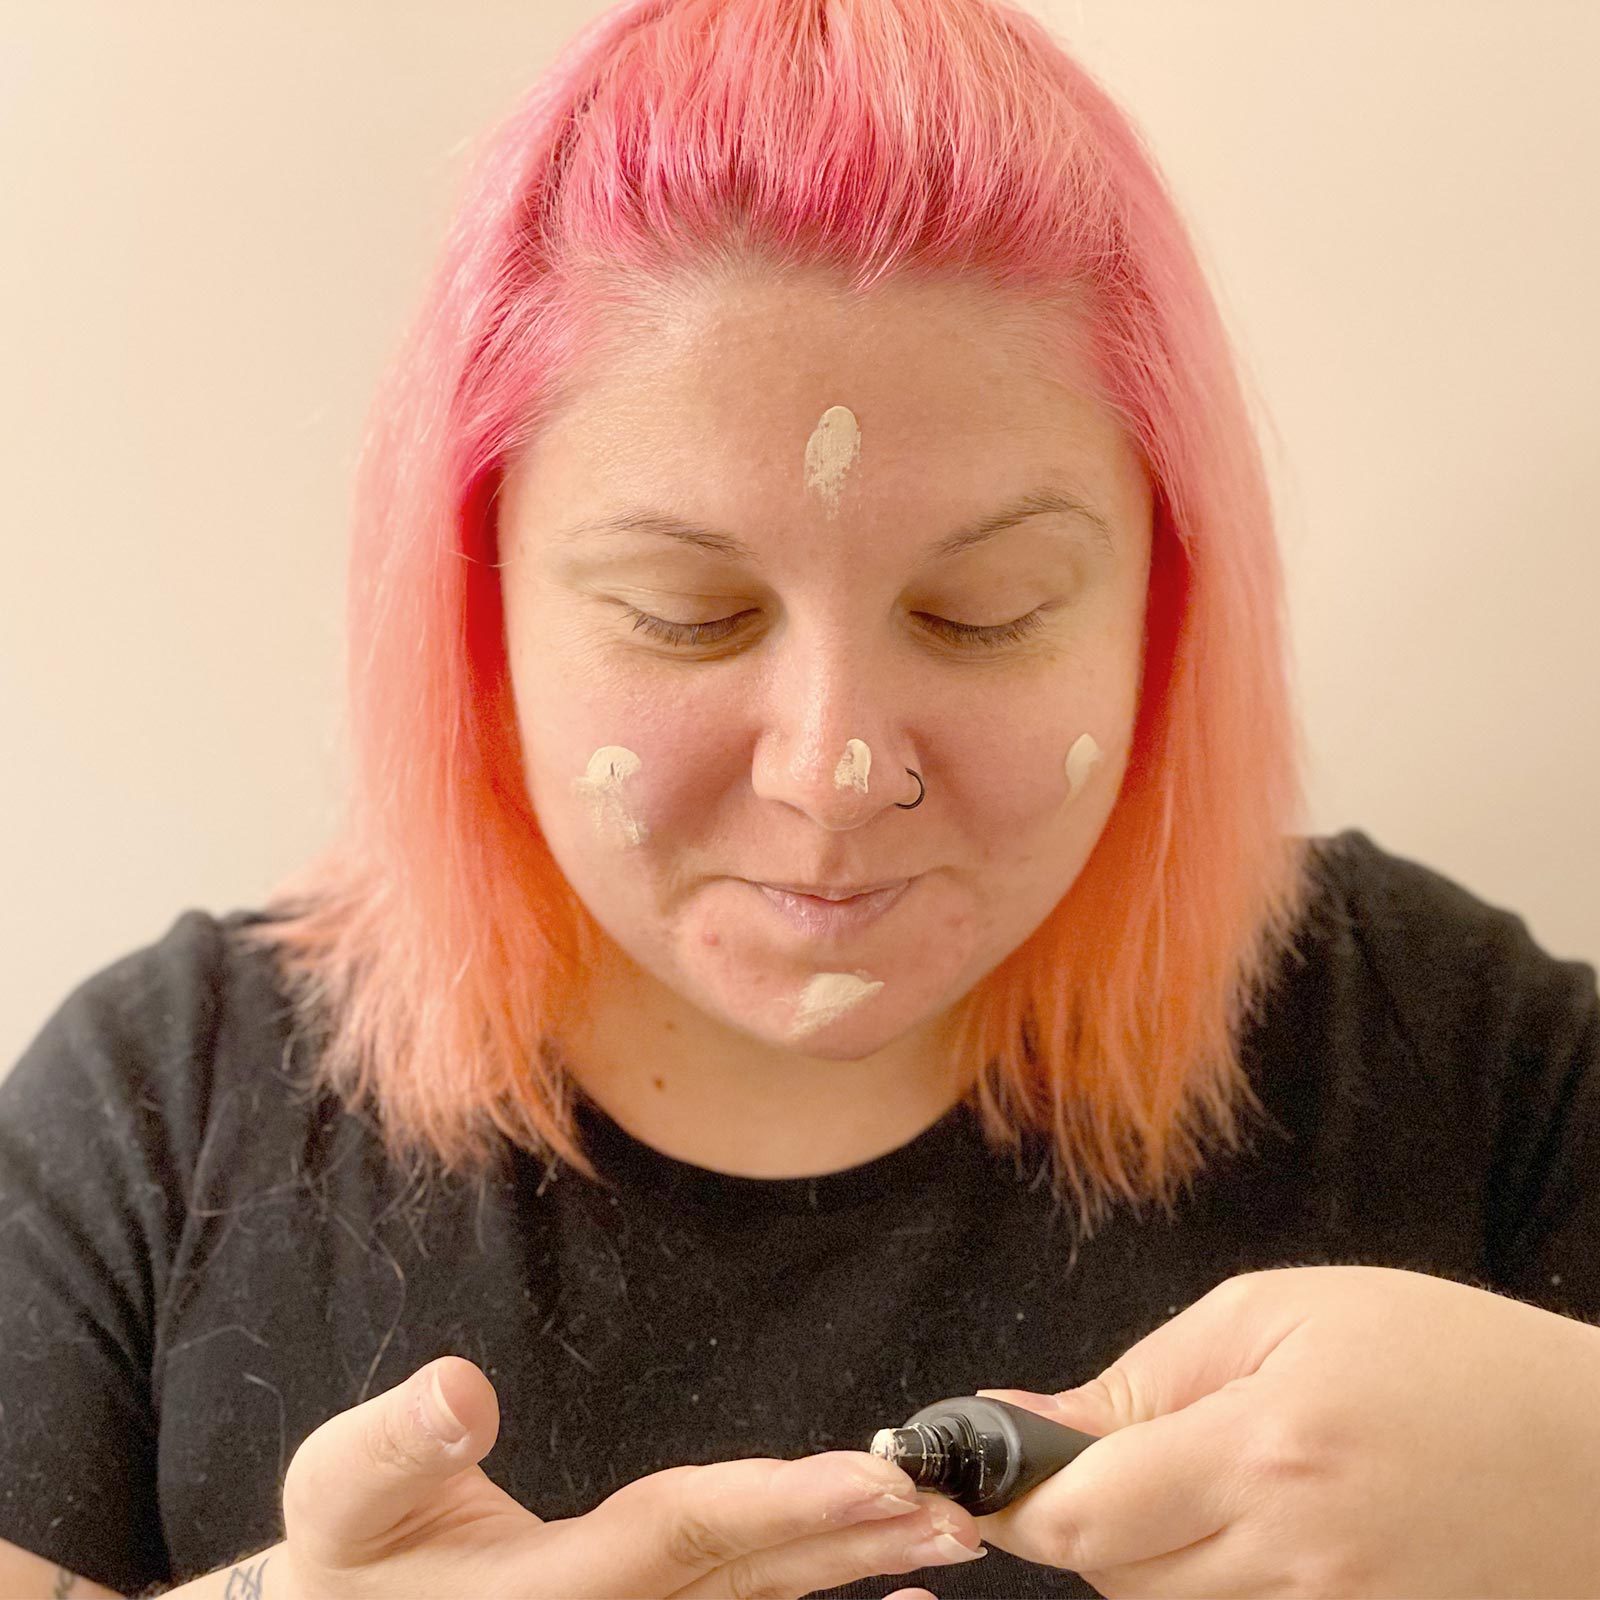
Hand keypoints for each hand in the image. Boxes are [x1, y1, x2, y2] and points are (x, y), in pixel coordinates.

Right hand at [279, 1355, 986, 1598]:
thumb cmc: (345, 1564)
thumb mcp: (338, 1500)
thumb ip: (394, 1448)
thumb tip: (459, 1389)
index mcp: (553, 1588)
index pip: (688, 1533)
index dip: (783, 1506)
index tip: (877, 1481)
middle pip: (753, 1576)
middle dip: (858, 1542)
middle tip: (960, 1510)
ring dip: (860, 1572)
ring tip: (953, 1541)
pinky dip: (815, 1597)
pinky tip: (889, 1592)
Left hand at [974, 1265, 1599, 1597]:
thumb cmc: (1444, 1357)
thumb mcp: (1282, 1314)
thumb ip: (1144, 1376)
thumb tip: (1030, 1423)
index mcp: (1262, 1457)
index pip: (1081, 1520)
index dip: (1010, 1501)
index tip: (978, 1473)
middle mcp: (1295, 1566)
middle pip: (1110, 1580)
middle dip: (1077, 1520)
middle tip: (1118, 1453)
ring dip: (1142, 1555)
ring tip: (1201, 1480)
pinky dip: (1208, 1587)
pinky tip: (1248, 1530)